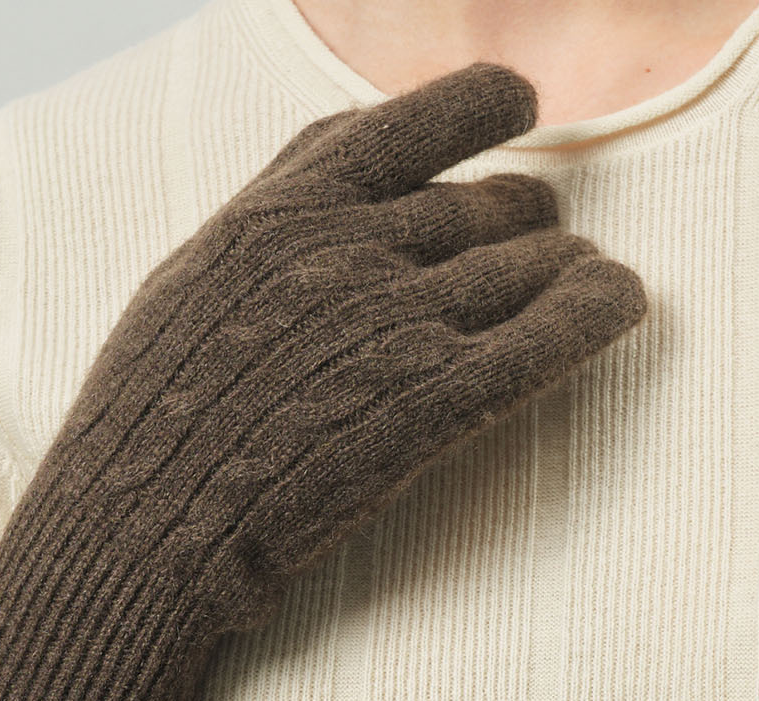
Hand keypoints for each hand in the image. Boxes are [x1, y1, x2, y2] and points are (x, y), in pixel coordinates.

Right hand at [46, 61, 648, 633]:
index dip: (482, 105)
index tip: (519, 106)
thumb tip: (330, 180)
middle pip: (487, 204)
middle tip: (538, 243)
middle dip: (524, 220)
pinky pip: (553, 332)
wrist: (135, 537)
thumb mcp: (186, 293)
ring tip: (582, 284)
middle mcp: (350, 247)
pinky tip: (623, 302)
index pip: (410, 121)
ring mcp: (399, 321)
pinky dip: (600, 308)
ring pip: (533, 262)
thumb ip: (269, 227)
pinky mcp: (438, 401)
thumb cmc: (145, 437)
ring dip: (565, 270)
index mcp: (282, 210)